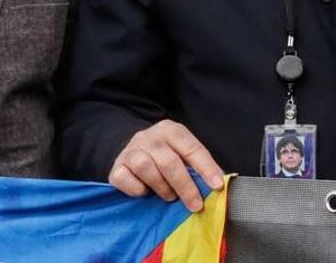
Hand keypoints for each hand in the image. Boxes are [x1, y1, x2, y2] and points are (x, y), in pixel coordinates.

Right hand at [109, 120, 223, 211]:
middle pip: (169, 161)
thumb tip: (219, 186)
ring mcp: (130, 150)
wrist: (131, 153)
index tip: (217, 186)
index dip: (206, 168)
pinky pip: (125, 178)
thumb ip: (197, 167)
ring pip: (145, 167)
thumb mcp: (181, 154)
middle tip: (195, 205)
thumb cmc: (164, 157)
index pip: (191, 148)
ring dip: (162, 187)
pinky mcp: (117, 166)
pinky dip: (137, 189)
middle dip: (185, 186)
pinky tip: (145, 192)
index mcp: (171, 130)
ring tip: (169, 197)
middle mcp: (149, 136)